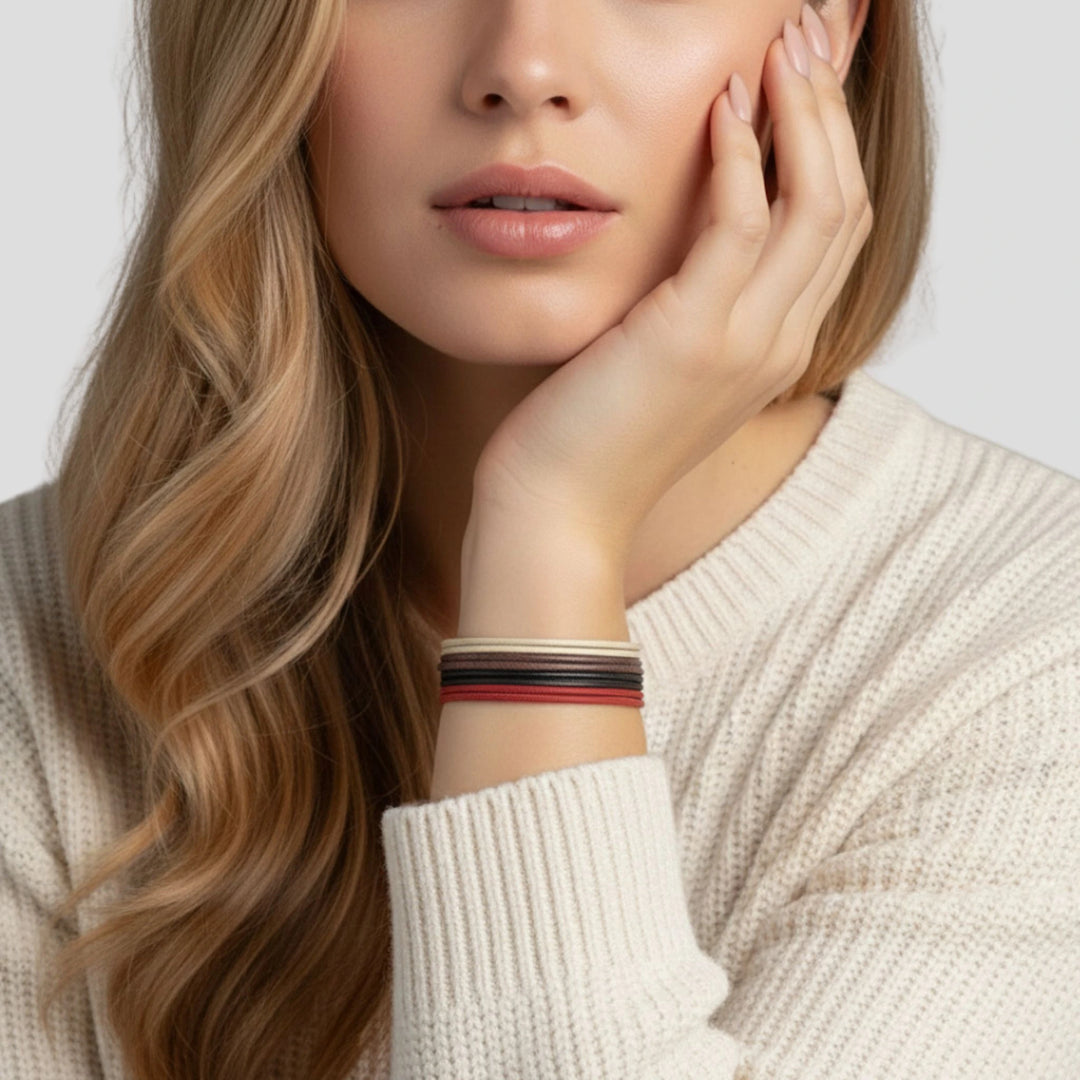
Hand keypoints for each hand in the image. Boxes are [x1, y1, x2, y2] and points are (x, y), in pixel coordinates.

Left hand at [470, 13, 873, 563]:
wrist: (557, 511)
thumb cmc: (592, 436)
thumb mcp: (660, 362)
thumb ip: (695, 303)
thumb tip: (689, 235)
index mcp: (778, 349)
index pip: (837, 229)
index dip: (833, 145)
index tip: (807, 78)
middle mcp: (781, 344)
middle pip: (845, 203)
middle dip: (833, 109)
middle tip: (809, 35)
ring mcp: (747, 344)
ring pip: (818, 204)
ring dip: (805, 113)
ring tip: (780, 46)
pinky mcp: (695, 337)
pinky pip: (741, 223)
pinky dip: (740, 156)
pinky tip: (720, 106)